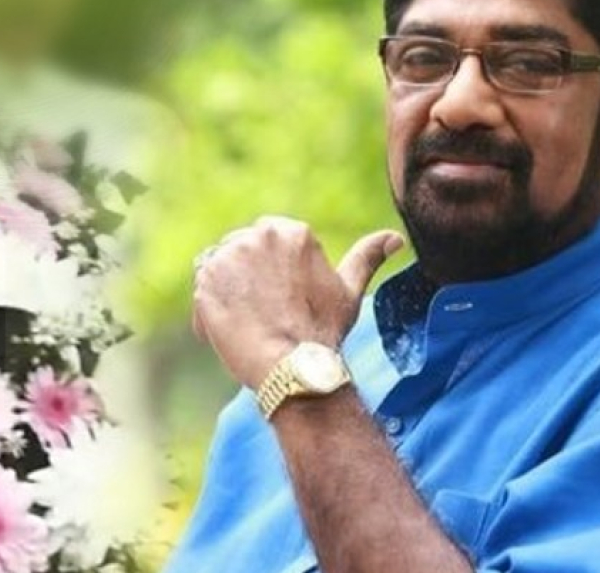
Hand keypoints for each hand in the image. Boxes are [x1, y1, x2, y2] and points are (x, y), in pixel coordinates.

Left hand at [192, 216, 403, 387]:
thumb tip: (395, 239)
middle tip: (263, 314)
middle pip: (242, 251)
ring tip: (249, 324)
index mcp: (291, 232)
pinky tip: (231, 332)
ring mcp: (229, 256)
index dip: (271, 272)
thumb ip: (367, 258)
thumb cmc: (323, 332)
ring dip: (230, 292)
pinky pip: (203, 288)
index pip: (268, 241)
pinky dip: (211, 309)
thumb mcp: (348, 291)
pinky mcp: (205, 280)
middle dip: (248, 279)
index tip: (279, 297)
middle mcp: (257, 236)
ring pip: (222, 268)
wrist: (292, 368)